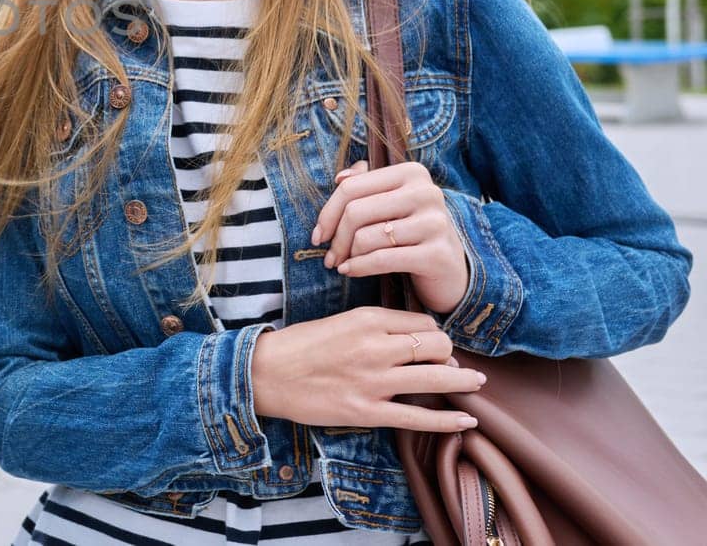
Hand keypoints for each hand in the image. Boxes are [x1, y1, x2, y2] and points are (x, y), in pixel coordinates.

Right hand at [252, 306, 484, 431]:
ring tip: (476, 384)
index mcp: (367, 319)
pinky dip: (447, 421)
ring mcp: (373, 381)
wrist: (266, 373)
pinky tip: (467, 422)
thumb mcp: (339, 322)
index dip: (436, 333)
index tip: (437, 344)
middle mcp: (376, 347)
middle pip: (438, 346)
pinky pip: (417, 418)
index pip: (423, 323)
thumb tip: (412, 337)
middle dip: (451, 355)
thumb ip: (374, 326)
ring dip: (463, 382)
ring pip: (436, 378)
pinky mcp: (367, 411)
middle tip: (453, 364)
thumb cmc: (299, 346)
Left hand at [313, 160, 469, 315]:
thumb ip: (366, 183)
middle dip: (335, 238)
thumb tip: (340, 177)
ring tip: (343, 264)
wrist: (450, 269)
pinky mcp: (437, 254)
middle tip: (329, 257)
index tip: (318, 235)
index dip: (327, 213)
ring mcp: (435, 223)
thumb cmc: (411, 232)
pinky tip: (349, 271)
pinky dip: (359, 267)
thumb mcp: (390, 203)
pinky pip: (382, 259)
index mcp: (412, 173)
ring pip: (366, 237)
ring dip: (348, 255)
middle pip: (356, 212)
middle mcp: (427, 192)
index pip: (352, 188)